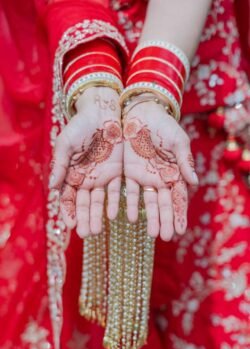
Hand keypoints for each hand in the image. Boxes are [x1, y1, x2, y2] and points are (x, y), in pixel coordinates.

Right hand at [50, 87, 122, 236]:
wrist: (103, 112)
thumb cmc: (80, 126)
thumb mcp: (66, 144)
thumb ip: (61, 165)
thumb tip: (53, 187)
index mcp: (71, 174)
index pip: (67, 197)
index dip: (68, 211)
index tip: (70, 225)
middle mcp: (85, 179)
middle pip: (83, 203)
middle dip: (84, 219)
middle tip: (86, 234)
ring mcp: (101, 177)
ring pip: (98, 201)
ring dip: (97, 216)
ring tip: (97, 231)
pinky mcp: (117, 172)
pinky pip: (115, 191)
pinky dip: (114, 203)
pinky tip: (114, 215)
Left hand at [123, 98, 198, 240]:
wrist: (140, 112)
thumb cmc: (163, 125)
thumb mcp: (177, 140)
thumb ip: (184, 160)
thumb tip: (194, 182)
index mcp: (173, 172)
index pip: (178, 198)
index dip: (178, 213)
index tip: (179, 231)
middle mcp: (159, 178)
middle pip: (162, 204)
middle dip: (163, 220)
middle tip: (163, 237)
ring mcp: (143, 177)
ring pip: (146, 201)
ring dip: (147, 217)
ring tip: (149, 233)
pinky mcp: (127, 172)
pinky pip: (126, 191)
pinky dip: (126, 204)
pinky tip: (127, 217)